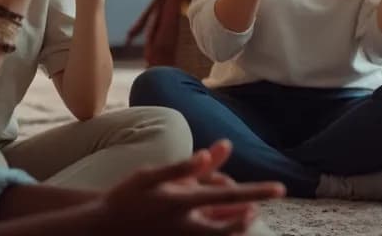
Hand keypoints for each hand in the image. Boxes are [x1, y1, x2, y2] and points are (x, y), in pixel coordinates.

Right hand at [94, 140, 284, 234]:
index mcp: (183, 202)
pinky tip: (220, 224)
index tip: (280, 189)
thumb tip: (211, 153)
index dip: (258, 192)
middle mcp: (186, 227)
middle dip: (249, 215)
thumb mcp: (150, 176)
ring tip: (245, 214)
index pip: (231, 196)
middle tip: (258, 207)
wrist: (101, 230)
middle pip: (232, 226)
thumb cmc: (124, 198)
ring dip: (236, 226)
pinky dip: (219, 233)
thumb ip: (182, 167)